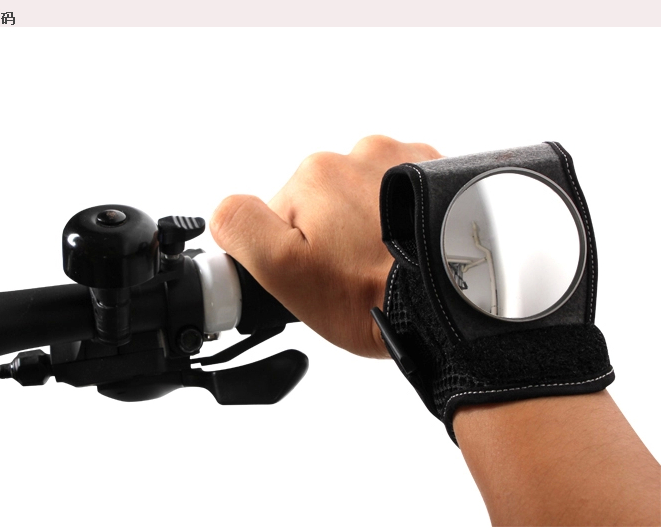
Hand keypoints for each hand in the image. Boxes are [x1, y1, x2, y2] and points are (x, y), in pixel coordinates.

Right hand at [210, 136, 442, 357]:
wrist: (462, 302)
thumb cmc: (375, 296)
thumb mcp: (284, 272)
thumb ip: (240, 228)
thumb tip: (226, 207)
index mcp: (317, 174)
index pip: (283, 213)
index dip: (297, 254)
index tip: (323, 277)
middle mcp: (363, 153)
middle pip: (328, 203)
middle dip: (336, 238)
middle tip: (359, 277)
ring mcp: (409, 160)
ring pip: (369, 200)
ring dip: (373, 228)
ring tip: (393, 266)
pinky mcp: (444, 174)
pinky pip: (408, 197)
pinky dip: (407, 221)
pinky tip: (416, 250)